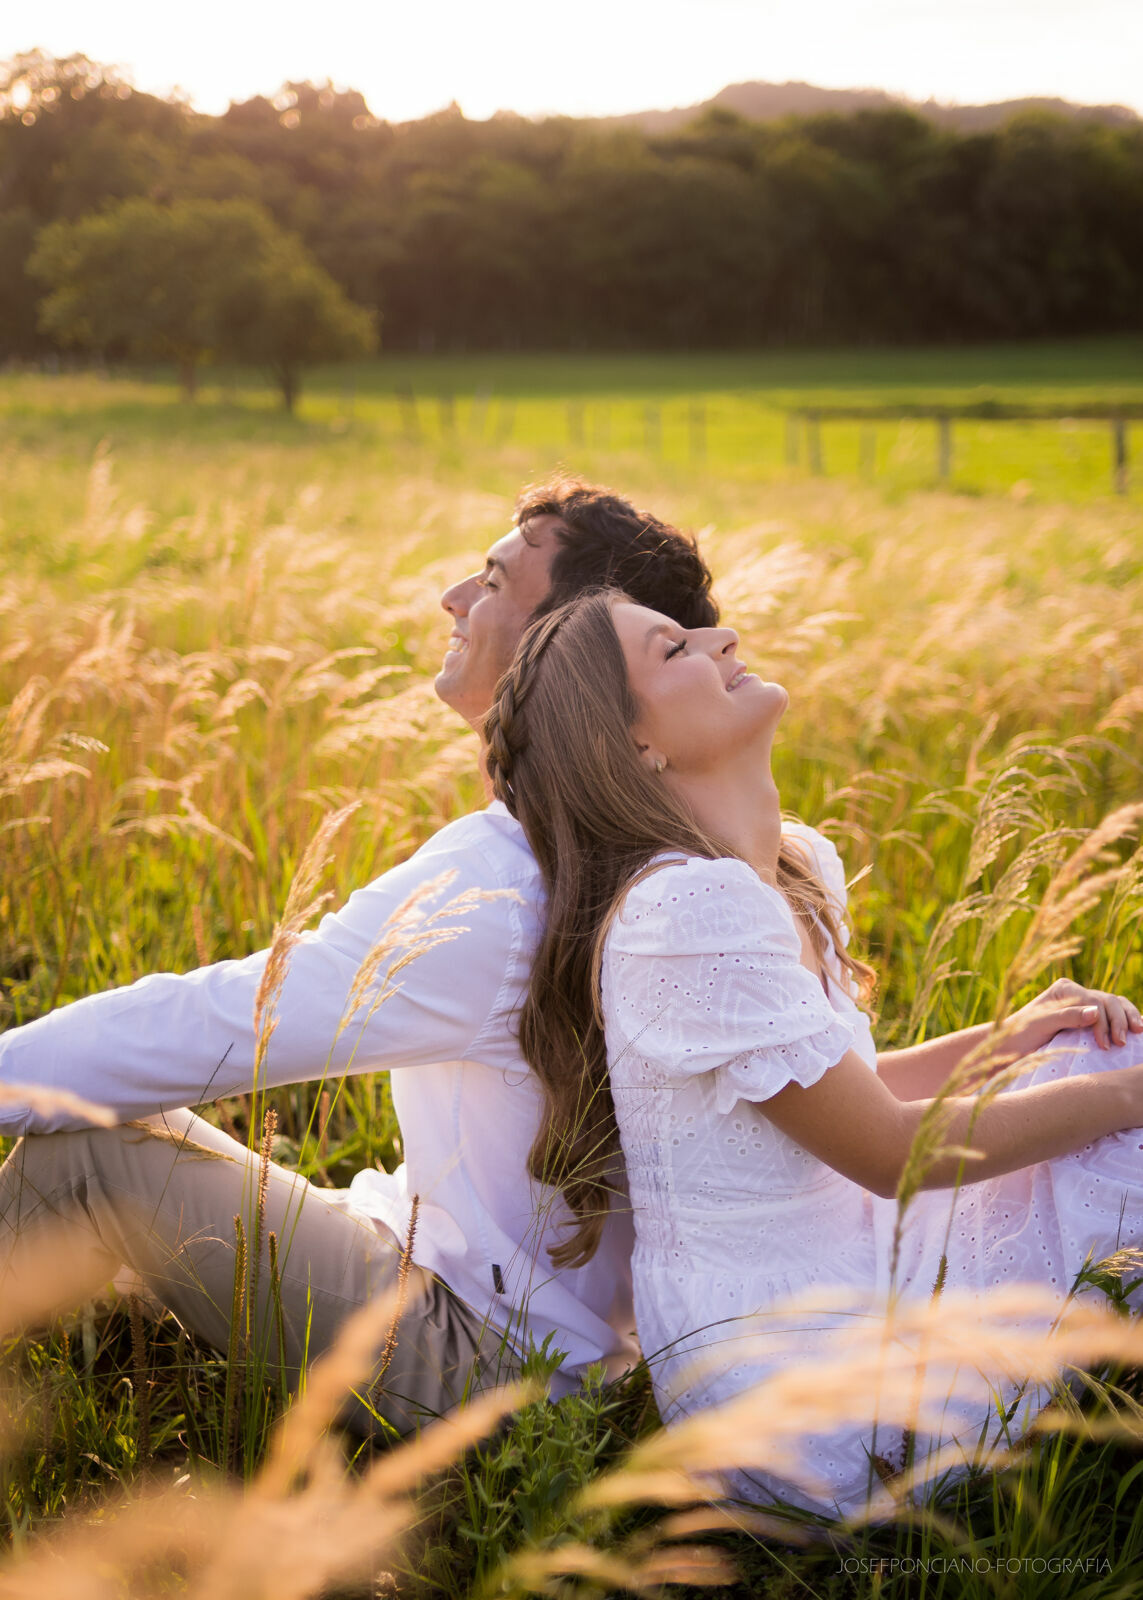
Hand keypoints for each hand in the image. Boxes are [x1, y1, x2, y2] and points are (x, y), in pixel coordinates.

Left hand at [1008, 978, 1142, 1054]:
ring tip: (1137, 1033)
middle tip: (1122, 1043)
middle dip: (1119, 1021)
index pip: (1094, 1000)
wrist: (1009, 1046)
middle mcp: (1076, 993)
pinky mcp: (1087, 1018)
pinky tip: (1136, 1029)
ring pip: (1115, 1005)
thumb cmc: (1019, 1035)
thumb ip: (1067, 1017)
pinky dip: (1125, 1020)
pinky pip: (1112, 1015)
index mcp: (1065, 989)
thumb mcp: (1040, 1025)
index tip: (1105, 1044)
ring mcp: (1083, 1004)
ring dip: (1127, 1018)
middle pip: (1108, 1001)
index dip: (1104, 1021)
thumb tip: (1096, 1011)